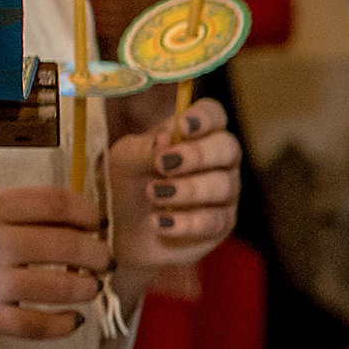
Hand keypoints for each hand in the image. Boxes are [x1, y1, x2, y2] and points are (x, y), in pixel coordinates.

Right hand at [0, 186, 107, 338]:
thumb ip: (17, 210)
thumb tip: (81, 220)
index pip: (52, 203)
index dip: (86, 212)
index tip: (98, 222)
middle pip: (64, 244)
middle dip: (95, 254)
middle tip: (104, 261)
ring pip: (57, 286)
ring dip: (85, 288)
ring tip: (91, 287)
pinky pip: (35, 326)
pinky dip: (62, 324)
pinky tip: (74, 319)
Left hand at [109, 98, 240, 287]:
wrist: (120, 231)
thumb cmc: (126, 186)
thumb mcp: (125, 160)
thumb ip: (146, 147)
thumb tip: (170, 138)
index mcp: (195, 136)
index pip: (215, 116)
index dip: (205, 117)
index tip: (183, 126)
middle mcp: (217, 162)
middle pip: (228, 148)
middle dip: (198, 155)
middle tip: (165, 165)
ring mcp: (223, 194)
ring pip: (223, 186)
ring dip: (187, 190)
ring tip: (154, 195)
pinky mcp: (220, 225)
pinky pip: (214, 221)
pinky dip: (184, 222)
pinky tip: (159, 222)